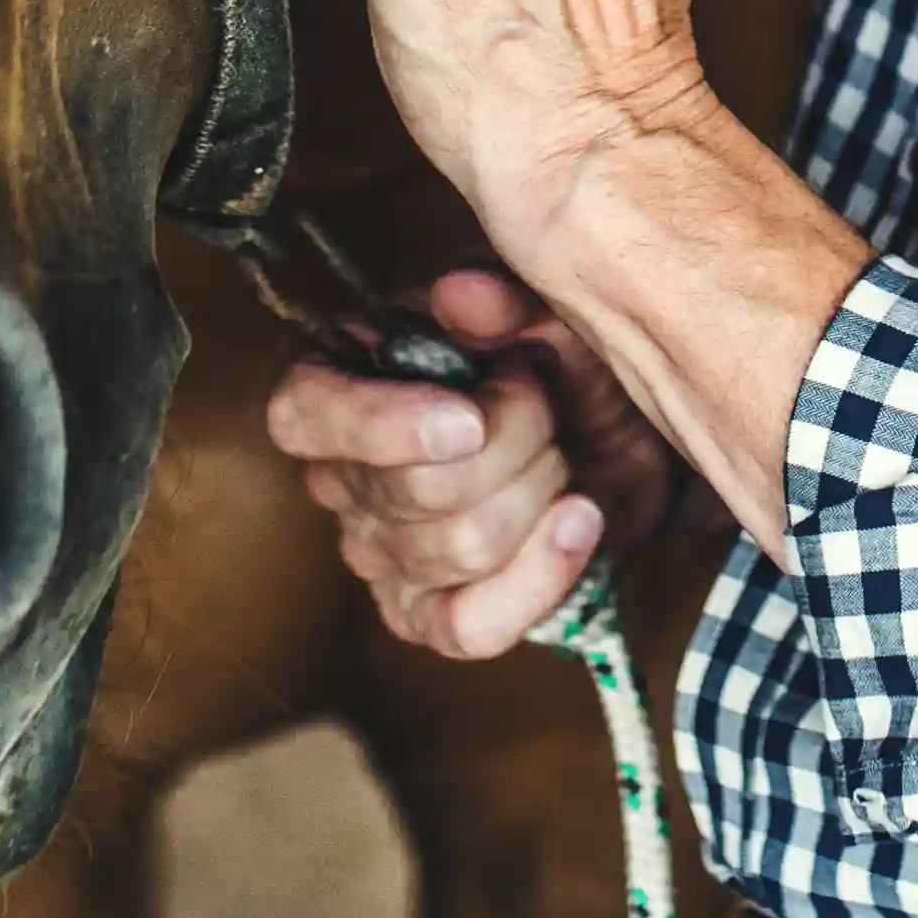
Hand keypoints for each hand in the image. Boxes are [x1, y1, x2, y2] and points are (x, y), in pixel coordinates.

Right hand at [264, 269, 692, 658]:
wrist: (613, 438)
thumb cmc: (554, 364)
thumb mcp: (541, 311)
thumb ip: (502, 299)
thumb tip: (461, 292)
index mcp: (342, 379)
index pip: (304, 415)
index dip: (379, 426)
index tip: (467, 418)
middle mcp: (341, 477)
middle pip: (414, 489)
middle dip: (514, 445)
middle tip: (549, 410)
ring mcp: (378, 556)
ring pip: (459, 549)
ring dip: (539, 496)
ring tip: (561, 458)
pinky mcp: (428, 616)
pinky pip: (470, 625)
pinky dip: (540, 575)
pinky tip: (579, 521)